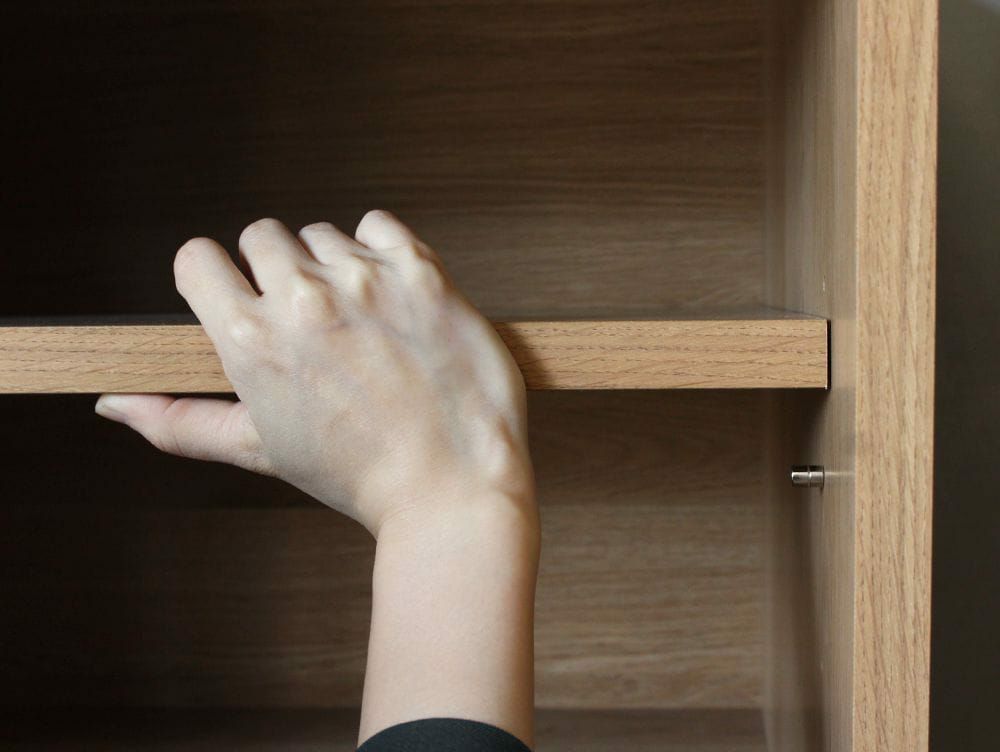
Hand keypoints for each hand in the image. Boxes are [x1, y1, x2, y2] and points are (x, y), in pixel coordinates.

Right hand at [96, 211, 534, 535]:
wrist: (452, 485)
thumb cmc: (358, 474)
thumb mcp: (260, 449)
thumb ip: (181, 423)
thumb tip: (112, 406)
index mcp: (249, 339)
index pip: (197, 258)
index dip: (219, 278)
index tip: (246, 298)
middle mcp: (301, 298)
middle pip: (260, 236)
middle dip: (278, 271)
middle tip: (315, 322)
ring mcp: (364, 280)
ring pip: (322, 233)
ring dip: (334, 265)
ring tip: (363, 322)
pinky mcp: (421, 271)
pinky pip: (378, 224)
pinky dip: (382, 250)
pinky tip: (394, 297)